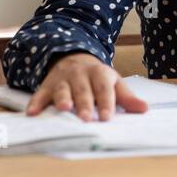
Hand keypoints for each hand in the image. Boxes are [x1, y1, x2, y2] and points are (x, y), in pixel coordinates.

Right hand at [26, 52, 148, 120]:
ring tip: (64, 109)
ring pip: (62, 89)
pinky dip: (36, 102)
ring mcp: (63, 79)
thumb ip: (127, 97)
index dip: (106, 102)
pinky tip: (32, 113)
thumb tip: (145, 109)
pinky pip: (40, 93)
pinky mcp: (47, 84)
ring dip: (62, 99)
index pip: (104, 88)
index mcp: (100, 74)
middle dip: (84, 103)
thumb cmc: (97, 77)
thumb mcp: (114, 82)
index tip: (107, 117)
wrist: (73, 57)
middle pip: (83, 90)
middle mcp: (80, 75)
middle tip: (86, 118)